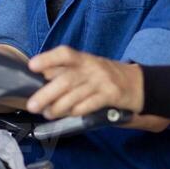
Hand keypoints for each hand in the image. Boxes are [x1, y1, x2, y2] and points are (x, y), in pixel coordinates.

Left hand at [26, 46, 146, 120]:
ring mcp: (102, 81)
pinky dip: (77, 111)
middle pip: (66, 80)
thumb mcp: (86, 67)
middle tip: (32, 106)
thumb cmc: (104, 76)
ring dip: (58, 107)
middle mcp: (92, 67)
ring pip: (75, 95)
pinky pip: (90, 104)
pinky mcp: (111, 95)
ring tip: (48, 113)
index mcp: (83, 58)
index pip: (64, 54)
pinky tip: (69, 114)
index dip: (47, 59)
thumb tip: (42, 77)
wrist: (137, 84)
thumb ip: (66, 71)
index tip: (32, 66)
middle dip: (46, 94)